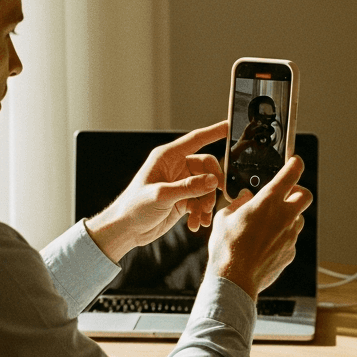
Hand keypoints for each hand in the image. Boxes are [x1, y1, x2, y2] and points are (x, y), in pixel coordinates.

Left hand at [85, 122, 226, 262]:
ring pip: (206, 187)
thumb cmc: (134, 207)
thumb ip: (189, 187)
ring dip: (207, 203)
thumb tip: (213, 180)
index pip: (196, 139)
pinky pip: (201, 201)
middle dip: (213, 184)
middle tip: (214, 199)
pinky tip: (196, 223)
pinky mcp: (182, 199)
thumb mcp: (162, 195)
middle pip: (207, 168)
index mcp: (168, 157)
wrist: (126, 229)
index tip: (230, 126)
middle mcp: (176, 167)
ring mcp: (180, 184)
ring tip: (201, 217)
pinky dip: (201, 212)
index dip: (215, 132)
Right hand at [206, 156, 311, 299]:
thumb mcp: (224, 218)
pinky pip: (291, 238)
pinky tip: (265, 243)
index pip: (292, 173)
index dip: (295, 163)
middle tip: (284, 195)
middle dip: (297, 191)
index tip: (294, 162)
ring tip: (269, 222)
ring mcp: (290, 236)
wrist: (234, 280)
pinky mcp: (290, 252)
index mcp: (268, 201)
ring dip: (289, 216)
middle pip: (305, 195)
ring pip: (299, 218)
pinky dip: (282, 236)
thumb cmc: (226, 249)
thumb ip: (238, 203)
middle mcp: (284, 216)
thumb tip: (245, 198)